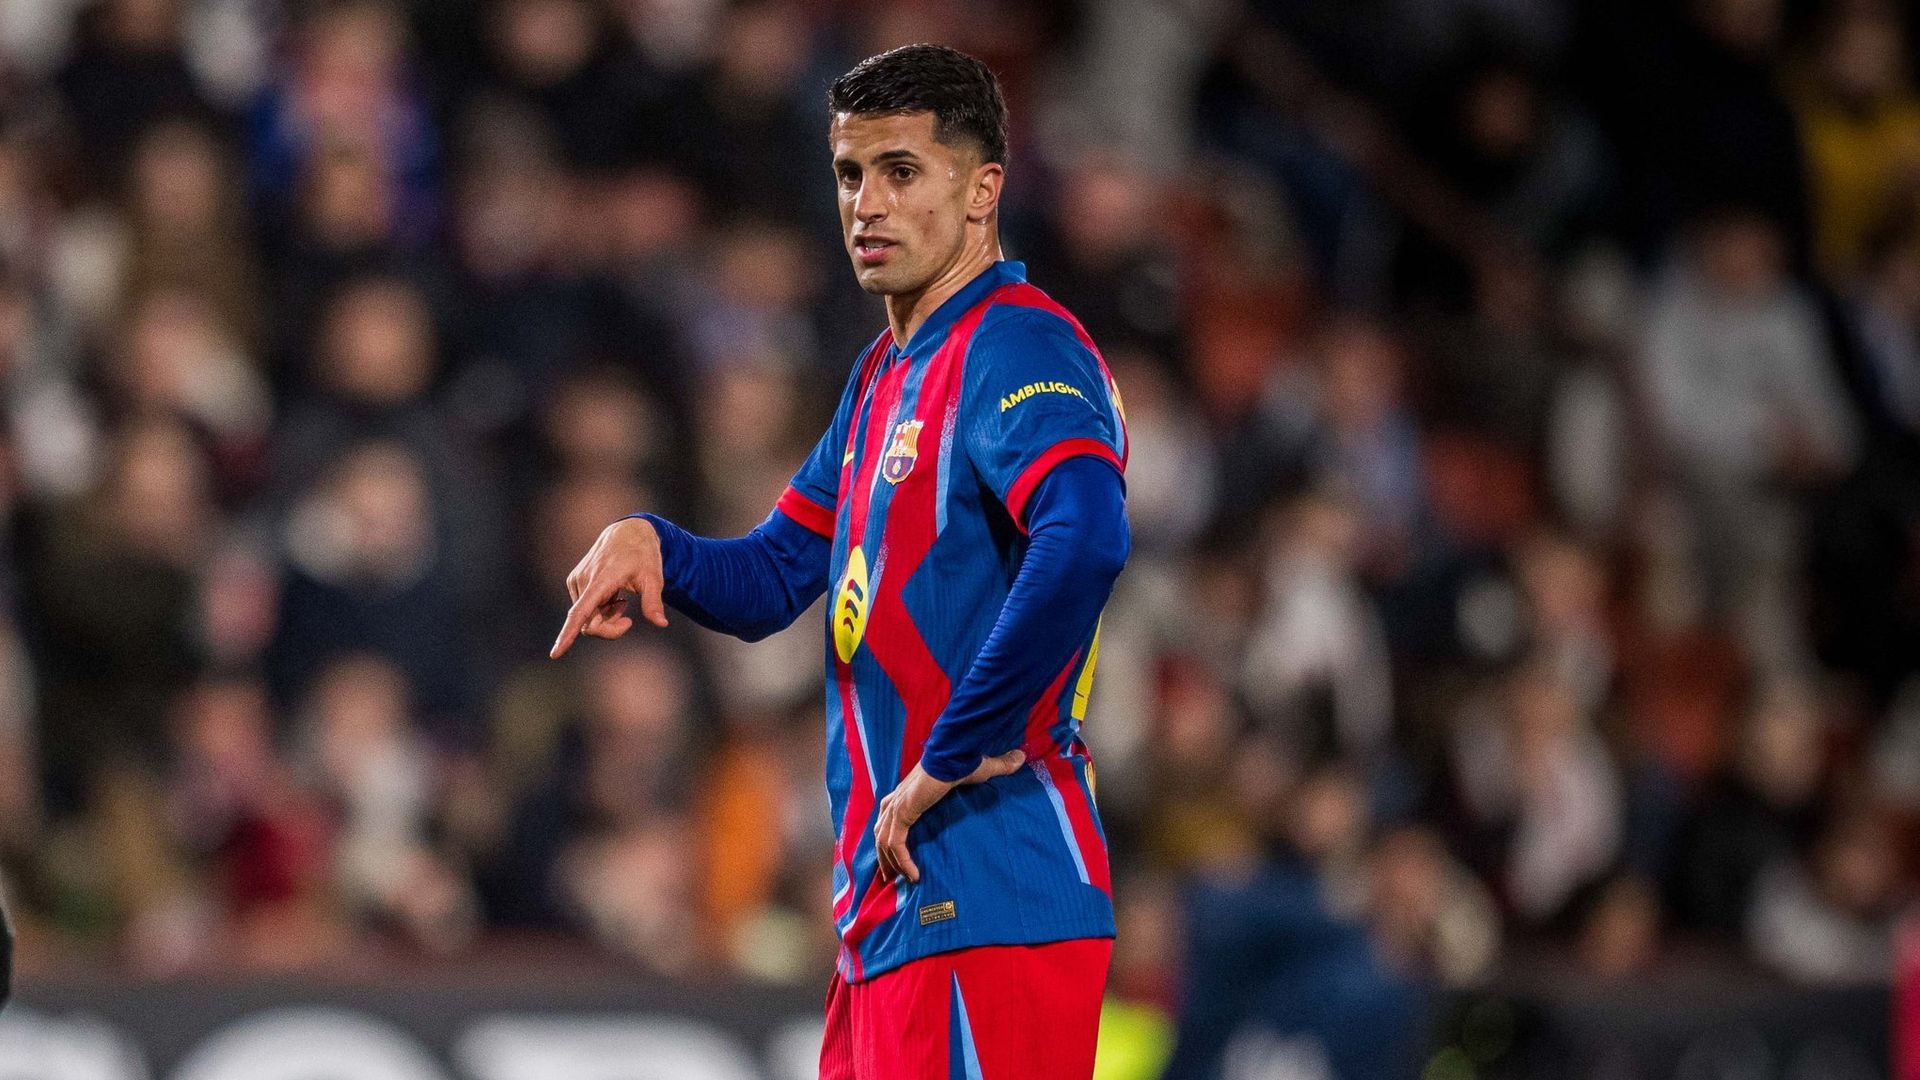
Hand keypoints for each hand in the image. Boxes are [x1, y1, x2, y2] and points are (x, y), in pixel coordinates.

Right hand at [550, 517, 669, 658]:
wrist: (628, 532)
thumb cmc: (643, 555)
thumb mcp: (654, 578)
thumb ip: (654, 602)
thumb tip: (661, 623)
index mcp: (601, 580)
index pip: (581, 612)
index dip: (568, 634)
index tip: (555, 653)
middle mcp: (583, 581)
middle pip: (589, 624)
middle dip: (609, 629)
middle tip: (628, 621)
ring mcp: (577, 581)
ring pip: (586, 618)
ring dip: (606, 617)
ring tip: (623, 601)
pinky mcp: (575, 581)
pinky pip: (585, 609)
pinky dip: (600, 610)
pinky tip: (613, 596)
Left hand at [873, 749, 1026, 883]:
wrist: (955, 754)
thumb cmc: (964, 759)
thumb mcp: (981, 769)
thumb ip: (998, 767)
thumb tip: (1020, 758)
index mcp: (909, 790)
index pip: (890, 815)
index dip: (889, 834)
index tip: (895, 854)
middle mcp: (899, 798)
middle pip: (881, 830)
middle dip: (884, 854)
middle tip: (890, 876)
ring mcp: (899, 805)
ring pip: (885, 840)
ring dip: (890, 862)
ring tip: (900, 881)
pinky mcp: (904, 812)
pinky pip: (897, 843)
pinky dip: (904, 861)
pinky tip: (914, 876)